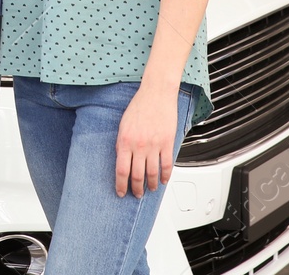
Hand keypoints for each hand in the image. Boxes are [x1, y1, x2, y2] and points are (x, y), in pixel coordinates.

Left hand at [115, 83, 180, 197]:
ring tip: (150, 189)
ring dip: (151, 185)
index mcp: (125, 141)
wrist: (156, 94)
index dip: (121, 185)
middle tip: (136, 194)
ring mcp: (154, 146)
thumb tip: (122, 159)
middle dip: (136, 189)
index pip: (121, 171)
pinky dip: (166, 176)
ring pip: (152, 173)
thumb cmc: (139, 106)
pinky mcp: (167, 143)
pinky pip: (167, 165)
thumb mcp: (123, 125)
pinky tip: (164, 180)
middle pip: (137, 176)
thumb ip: (122, 143)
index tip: (121, 192)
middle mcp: (139, 146)